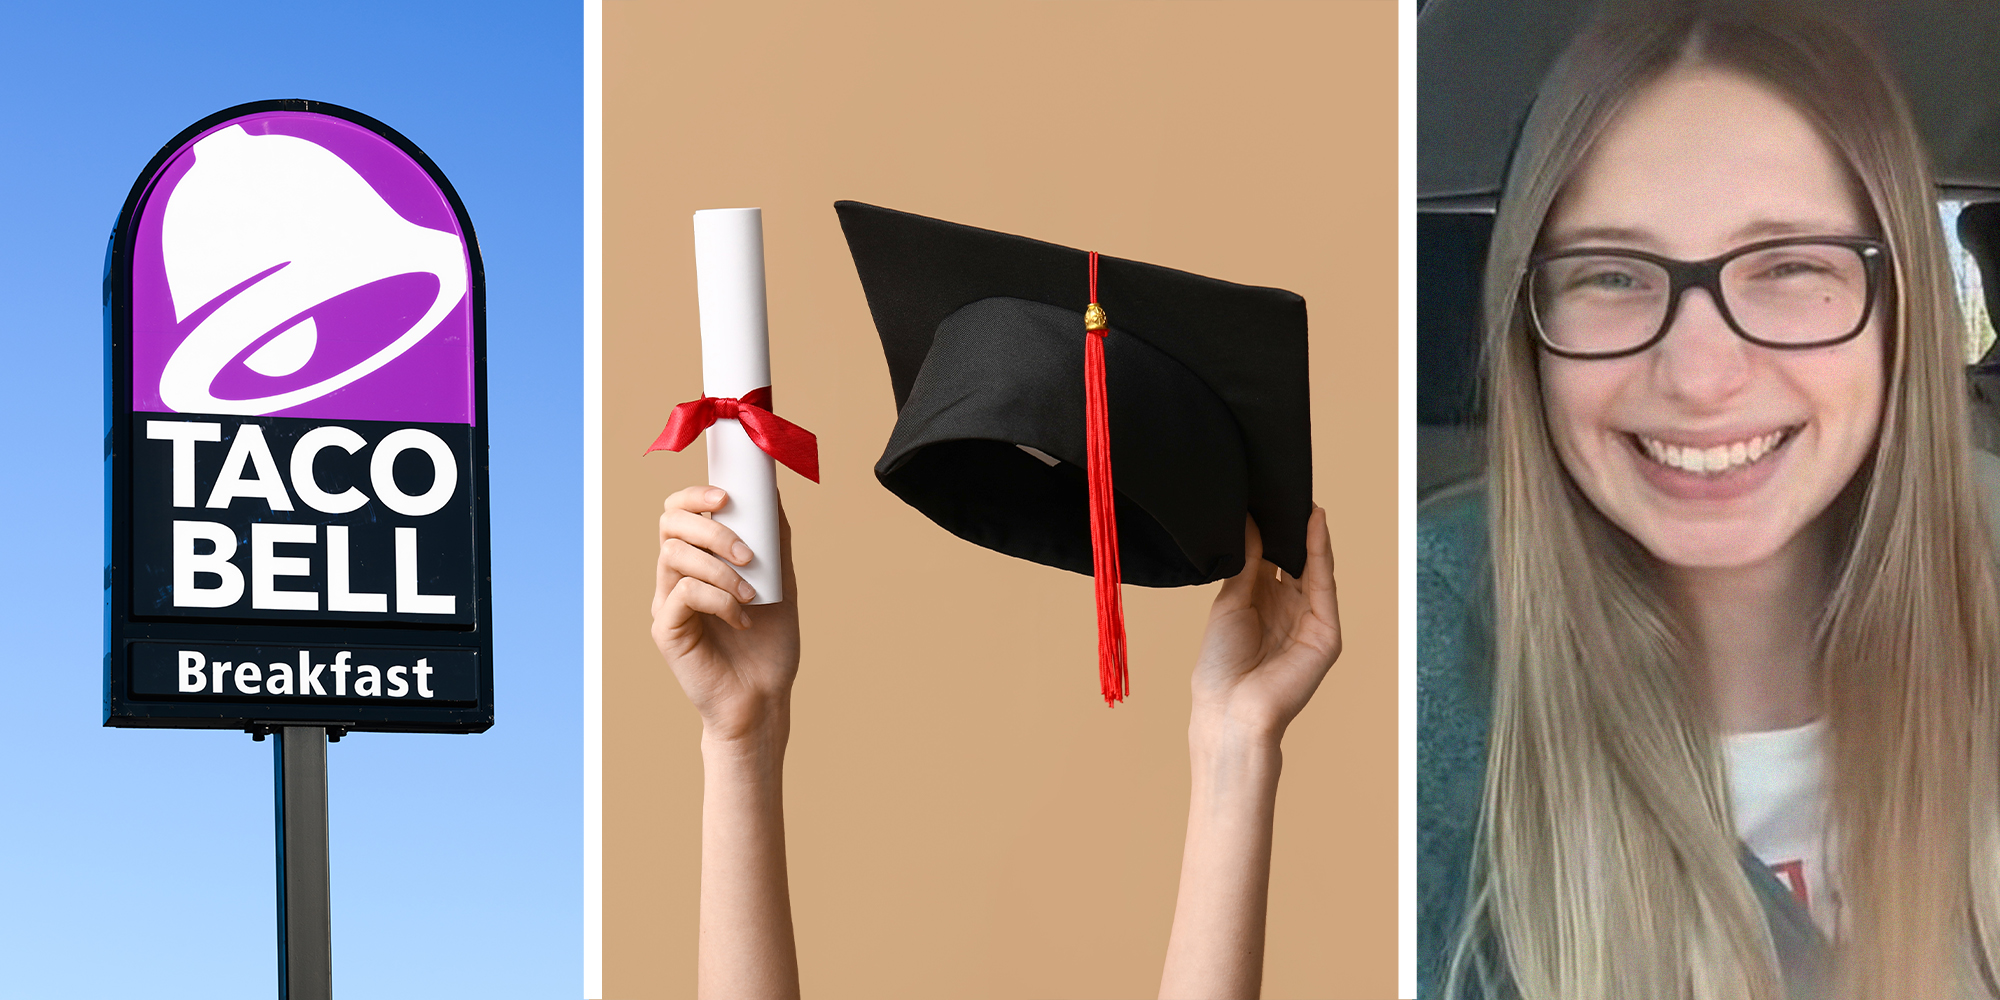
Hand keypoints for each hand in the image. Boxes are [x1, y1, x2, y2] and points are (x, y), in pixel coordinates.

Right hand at [651, 486, 801, 743]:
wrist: (765, 697)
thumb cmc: (770, 644)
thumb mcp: (781, 582)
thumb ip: (774, 540)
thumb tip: (770, 493)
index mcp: (697, 562)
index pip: (678, 512)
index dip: (695, 495)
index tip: (726, 497)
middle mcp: (674, 578)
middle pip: (670, 525)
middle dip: (711, 529)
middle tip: (746, 554)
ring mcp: (667, 603)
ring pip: (675, 556)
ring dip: (720, 568)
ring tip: (751, 593)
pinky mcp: (666, 630)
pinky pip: (683, 593)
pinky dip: (720, 599)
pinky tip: (742, 619)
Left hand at [1190, 507, 1340, 745]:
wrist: (1229, 708)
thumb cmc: (1220, 665)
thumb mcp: (1231, 602)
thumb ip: (1247, 563)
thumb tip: (1250, 523)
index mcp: (1262, 605)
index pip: (1274, 559)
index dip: (1273, 531)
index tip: (1267, 498)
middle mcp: (1288, 610)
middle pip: (1297, 561)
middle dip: (1294, 528)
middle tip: (1288, 489)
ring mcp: (1309, 621)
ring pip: (1315, 569)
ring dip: (1310, 534)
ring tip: (1303, 499)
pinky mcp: (1326, 633)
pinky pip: (1324, 585)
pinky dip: (1320, 553)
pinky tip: (1314, 525)